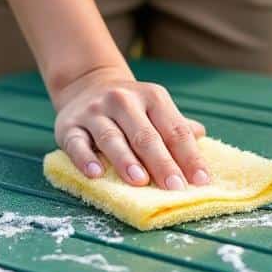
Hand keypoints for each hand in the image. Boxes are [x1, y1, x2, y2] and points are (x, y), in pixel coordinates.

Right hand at [53, 66, 209, 189]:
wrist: (86, 85)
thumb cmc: (131, 109)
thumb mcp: (156, 110)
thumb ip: (177, 127)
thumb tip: (202, 136)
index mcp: (152, 97)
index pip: (174, 129)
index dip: (189, 156)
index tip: (201, 181)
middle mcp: (123, 101)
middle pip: (145, 135)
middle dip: (162, 162)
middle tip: (174, 186)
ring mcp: (94, 112)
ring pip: (112, 138)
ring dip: (126, 160)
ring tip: (139, 181)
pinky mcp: (69, 126)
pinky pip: (77, 144)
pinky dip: (85, 159)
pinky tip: (95, 174)